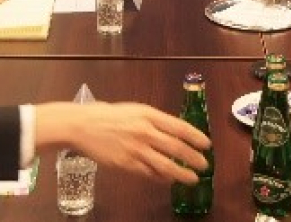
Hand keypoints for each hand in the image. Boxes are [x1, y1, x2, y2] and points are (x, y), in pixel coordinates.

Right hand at [33, 102, 211, 183]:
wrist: (83, 125)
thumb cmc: (108, 115)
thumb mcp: (135, 110)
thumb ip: (154, 120)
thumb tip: (175, 132)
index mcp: (148, 114)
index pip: (180, 127)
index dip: (196, 137)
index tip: (207, 144)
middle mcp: (145, 131)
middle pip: (176, 148)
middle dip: (194, 158)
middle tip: (204, 165)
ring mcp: (136, 149)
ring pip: (165, 165)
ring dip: (182, 173)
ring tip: (193, 178)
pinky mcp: (126, 164)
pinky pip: (149, 173)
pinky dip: (162, 178)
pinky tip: (169, 180)